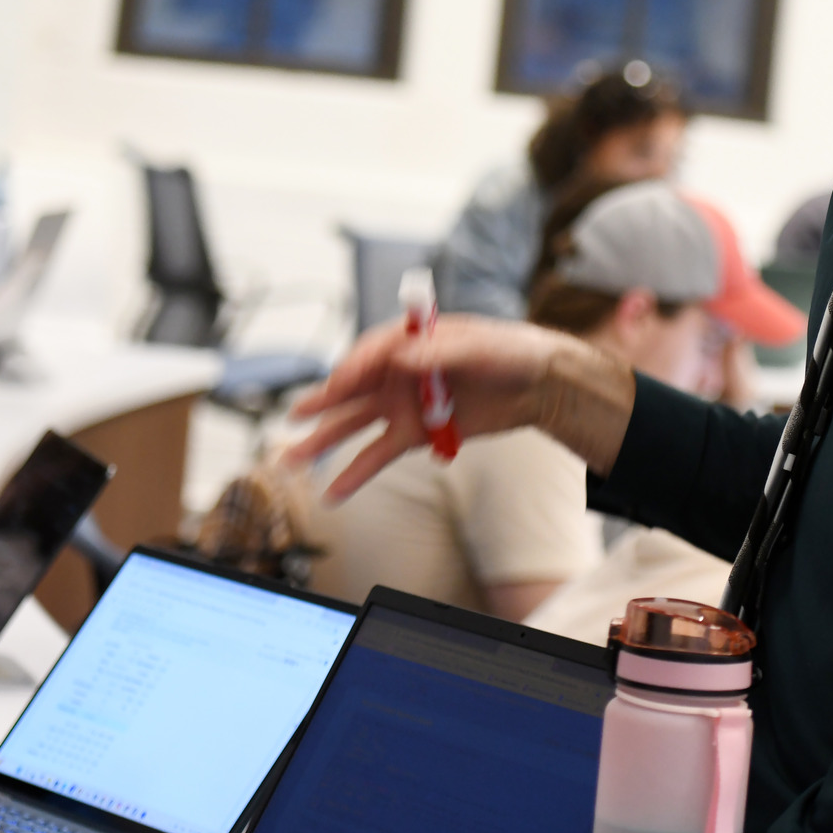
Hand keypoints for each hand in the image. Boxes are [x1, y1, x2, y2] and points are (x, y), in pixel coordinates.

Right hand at [283, 314, 635, 502]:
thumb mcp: (479, 346)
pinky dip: (356, 473)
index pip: (370, 355)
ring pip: (355, 425)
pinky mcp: (416, 434)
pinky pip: (379, 455)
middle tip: (292, 420)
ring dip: (325, 441)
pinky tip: (334, 492)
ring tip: (292, 459)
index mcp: (410, 340)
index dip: (351, 372)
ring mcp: (404, 404)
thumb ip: (438, 353)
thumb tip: (403, 357)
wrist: (540, 385)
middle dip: (321, 405)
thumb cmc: (509, 352)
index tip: (336, 389)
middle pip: (351, 390)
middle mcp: (398, 372)